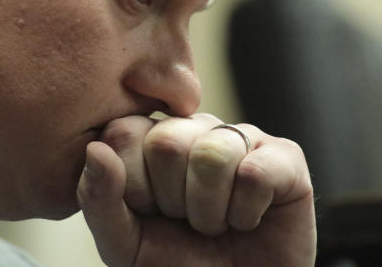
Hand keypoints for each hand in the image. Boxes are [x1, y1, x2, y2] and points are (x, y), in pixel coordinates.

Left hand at [76, 114, 315, 265]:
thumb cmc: (175, 265)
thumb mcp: (123, 242)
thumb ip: (98, 197)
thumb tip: (96, 150)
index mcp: (148, 138)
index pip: (122, 133)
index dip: (133, 187)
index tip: (148, 212)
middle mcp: (192, 128)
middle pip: (167, 143)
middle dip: (173, 202)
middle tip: (187, 221)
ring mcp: (239, 137)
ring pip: (213, 154)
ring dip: (210, 212)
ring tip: (216, 224)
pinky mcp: (284, 156)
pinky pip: (255, 172)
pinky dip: (246, 213)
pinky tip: (247, 220)